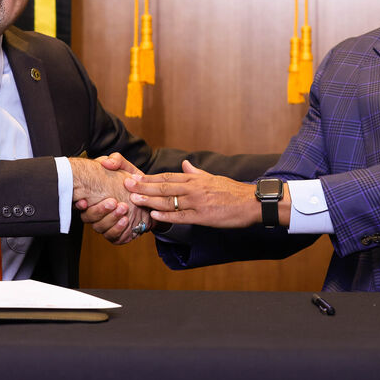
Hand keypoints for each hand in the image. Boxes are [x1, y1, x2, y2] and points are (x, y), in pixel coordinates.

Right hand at [70, 155, 149, 244]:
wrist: (149, 199)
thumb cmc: (133, 183)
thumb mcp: (125, 168)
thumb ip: (116, 161)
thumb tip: (107, 162)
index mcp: (94, 198)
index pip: (80, 203)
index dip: (80, 204)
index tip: (84, 201)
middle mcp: (98, 213)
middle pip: (90, 218)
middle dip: (101, 211)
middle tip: (113, 202)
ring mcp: (107, 225)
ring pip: (101, 228)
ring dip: (111, 220)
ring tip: (123, 209)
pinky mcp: (119, 235)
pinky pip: (115, 238)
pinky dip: (119, 231)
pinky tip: (126, 221)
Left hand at [126, 159, 260, 227]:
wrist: (252, 202)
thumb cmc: (234, 191)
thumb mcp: (214, 177)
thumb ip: (197, 172)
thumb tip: (185, 164)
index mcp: (196, 179)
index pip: (168, 176)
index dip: (150, 177)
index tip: (136, 176)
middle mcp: (194, 188)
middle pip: (164, 186)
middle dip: (144, 186)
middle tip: (127, 184)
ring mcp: (198, 202)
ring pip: (169, 200)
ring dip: (150, 199)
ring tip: (134, 198)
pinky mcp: (203, 216)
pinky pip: (181, 215)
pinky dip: (167, 215)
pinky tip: (154, 215)